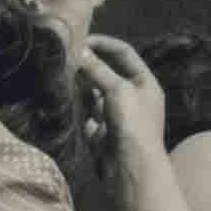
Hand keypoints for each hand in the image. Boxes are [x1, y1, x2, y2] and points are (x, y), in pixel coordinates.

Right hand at [78, 34, 172, 164]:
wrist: (131, 169)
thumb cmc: (133, 124)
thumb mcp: (117, 90)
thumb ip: (98, 70)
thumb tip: (81, 52)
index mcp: (145, 83)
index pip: (124, 54)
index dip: (104, 44)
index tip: (81, 41)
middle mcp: (133, 97)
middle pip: (108, 73)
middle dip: (90, 65)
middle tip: (67, 58)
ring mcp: (118, 116)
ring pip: (96, 93)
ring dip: (82, 85)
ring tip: (65, 75)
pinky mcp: (103, 133)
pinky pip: (88, 115)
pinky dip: (80, 108)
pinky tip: (68, 101)